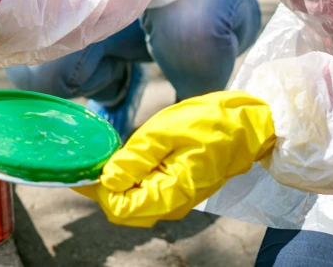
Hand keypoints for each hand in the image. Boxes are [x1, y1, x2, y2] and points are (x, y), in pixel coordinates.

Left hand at [74, 91, 275, 226]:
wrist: (248, 122)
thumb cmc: (210, 122)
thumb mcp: (167, 132)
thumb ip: (135, 158)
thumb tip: (106, 180)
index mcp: (171, 194)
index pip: (120, 208)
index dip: (98, 189)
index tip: (84, 166)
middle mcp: (172, 205)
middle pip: (124, 210)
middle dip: (103, 188)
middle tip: (90, 158)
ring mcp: (176, 198)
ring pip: (133, 202)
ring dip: (116, 183)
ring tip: (105, 155)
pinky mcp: (177, 187)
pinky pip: (146, 192)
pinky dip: (131, 179)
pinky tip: (126, 157)